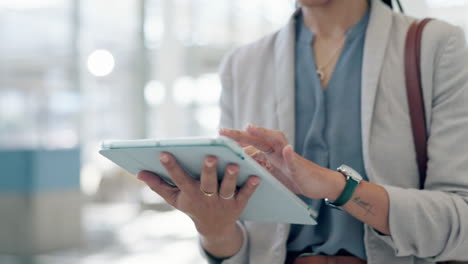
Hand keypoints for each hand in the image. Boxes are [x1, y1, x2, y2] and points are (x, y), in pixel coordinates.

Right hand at [137, 153, 260, 239]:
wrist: (214, 227)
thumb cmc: (192, 205)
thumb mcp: (174, 198)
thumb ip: (158, 185)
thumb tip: (139, 173)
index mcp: (189, 193)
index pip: (178, 178)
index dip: (170, 167)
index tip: (163, 153)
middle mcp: (206, 197)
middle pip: (206, 183)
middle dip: (207, 170)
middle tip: (209, 156)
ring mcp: (222, 201)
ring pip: (227, 188)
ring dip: (230, 177)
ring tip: (234, 164)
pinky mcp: (238, 204)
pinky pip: (245, 195)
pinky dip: (251, 186)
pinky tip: (256, 176)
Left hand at [220, 124, 344, 199]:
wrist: (318, 185)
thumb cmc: (294, 178)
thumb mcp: (272, 173)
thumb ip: (259, 166)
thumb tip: (238, 165)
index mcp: (270, 152)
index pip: (250, 142)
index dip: (236, 139)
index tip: (219, 135)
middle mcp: (278, 149)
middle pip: (258, 138)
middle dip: (241, 134)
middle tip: (223, 131)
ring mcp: (289, 156)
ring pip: (276, 141)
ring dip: (264, 134)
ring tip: (250, 128)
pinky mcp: (300, 166)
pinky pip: (294, 159)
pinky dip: (290, 155)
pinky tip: (287, 150)